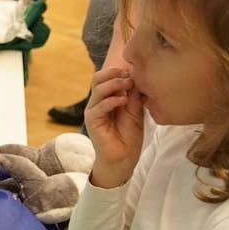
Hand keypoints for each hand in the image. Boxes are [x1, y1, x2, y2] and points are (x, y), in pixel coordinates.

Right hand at [83, 66, 144, 187]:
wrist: (123, 158)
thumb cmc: (129, 136)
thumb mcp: (135, 110)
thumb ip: (133, 95)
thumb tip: (135, 75)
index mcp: (107, 98)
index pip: (106, 77)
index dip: (118, 71)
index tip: (134, 70)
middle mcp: (98, 102)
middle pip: (98, 78)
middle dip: (113, 73)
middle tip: (129, 75)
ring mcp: (93, 111)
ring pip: (98, 89)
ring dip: (114, 84)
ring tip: (128, 85)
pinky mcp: (92, 122)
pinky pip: (99, 106)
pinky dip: (112, 100)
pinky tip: (124, 100)